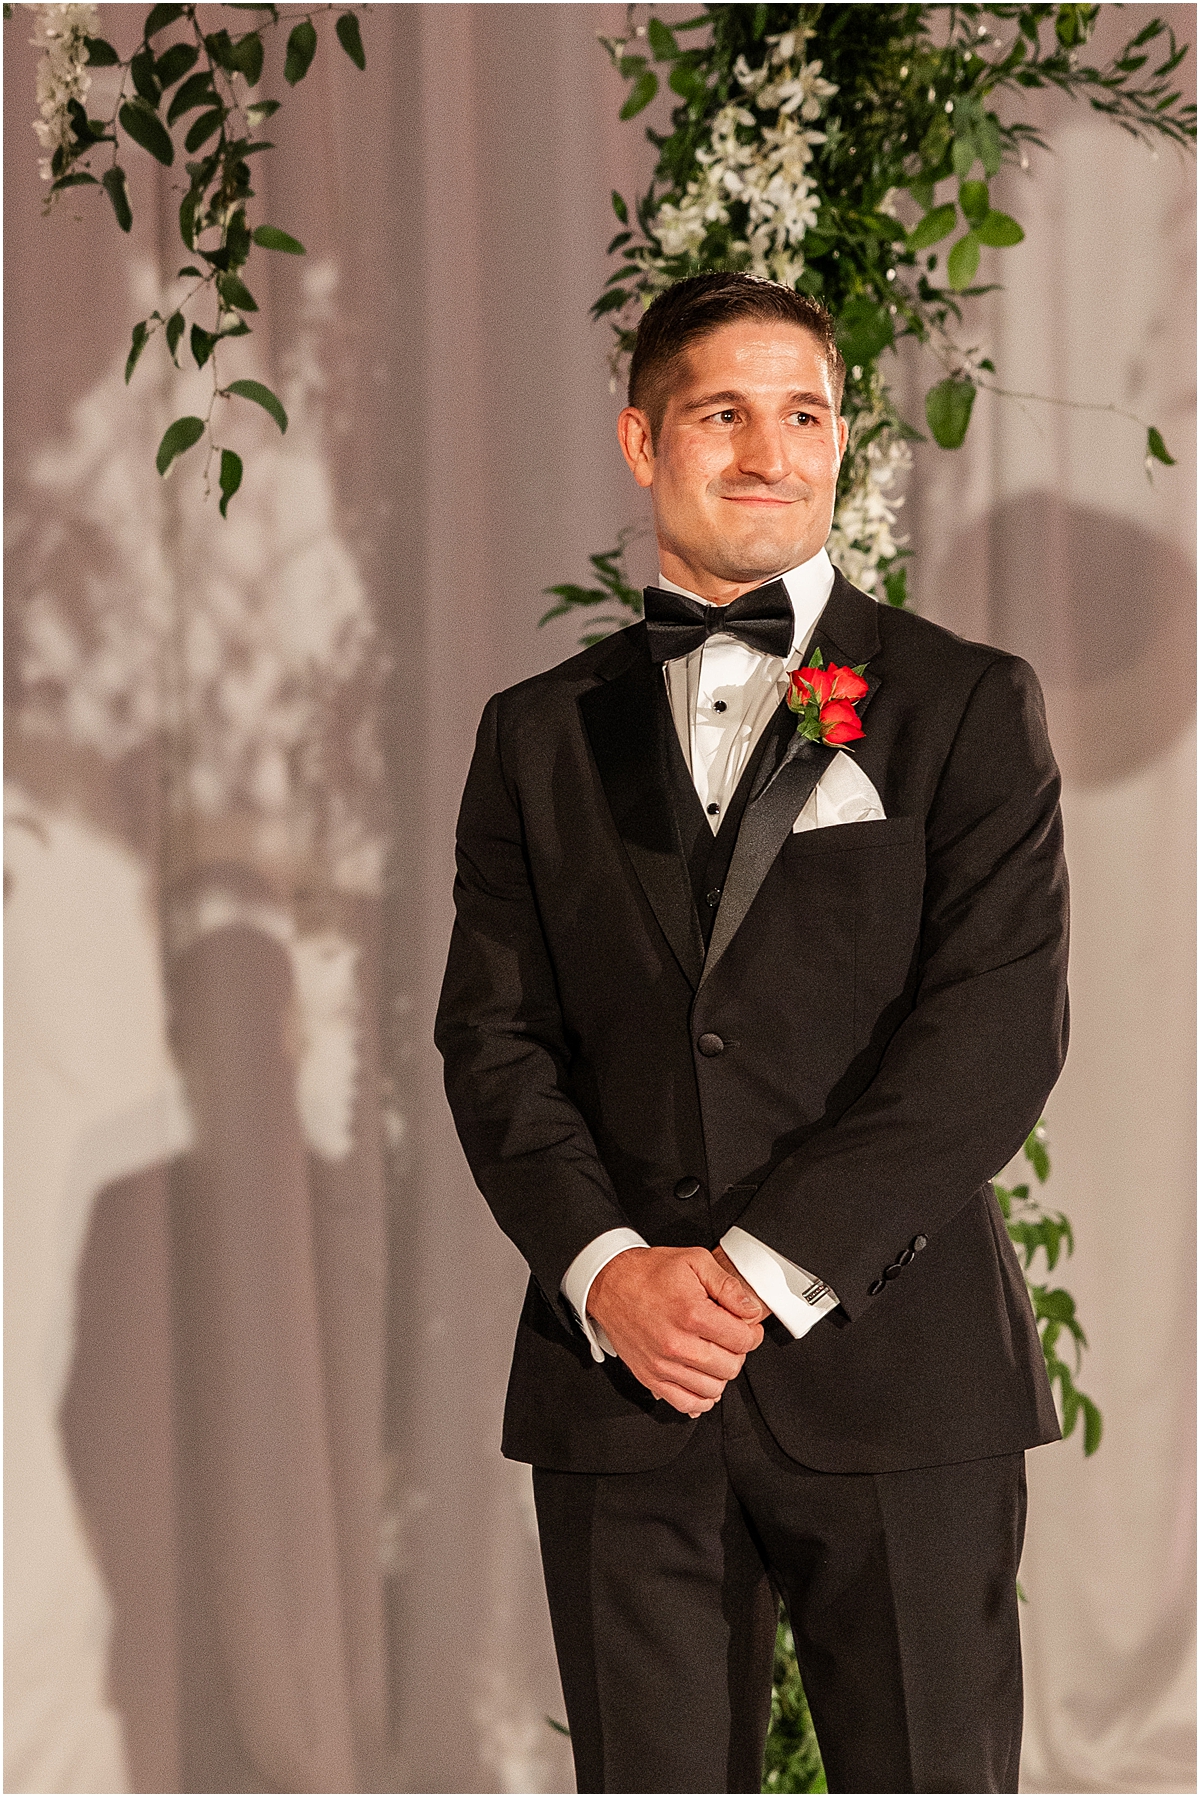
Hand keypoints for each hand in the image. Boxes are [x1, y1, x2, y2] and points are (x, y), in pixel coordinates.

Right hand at [587, 1245, 769, 1417]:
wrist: (611, 1283)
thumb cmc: (649, 1272)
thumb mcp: (695, 1261)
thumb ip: (728, 1286)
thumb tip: (751, 1309)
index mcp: (692, 1314)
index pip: (743, 1340)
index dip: (752, 1332)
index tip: (747, 1326)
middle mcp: (677, 1344)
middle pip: (731, 1366)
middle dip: (738, 1352)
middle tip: (730, 1337)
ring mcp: (663, 1365)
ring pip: (713, 1388)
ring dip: (720, 1373)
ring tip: (715, 1354)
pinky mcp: (650, 1377)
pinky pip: (686, 1403)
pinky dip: (701, 1399)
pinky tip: (703, 1380)